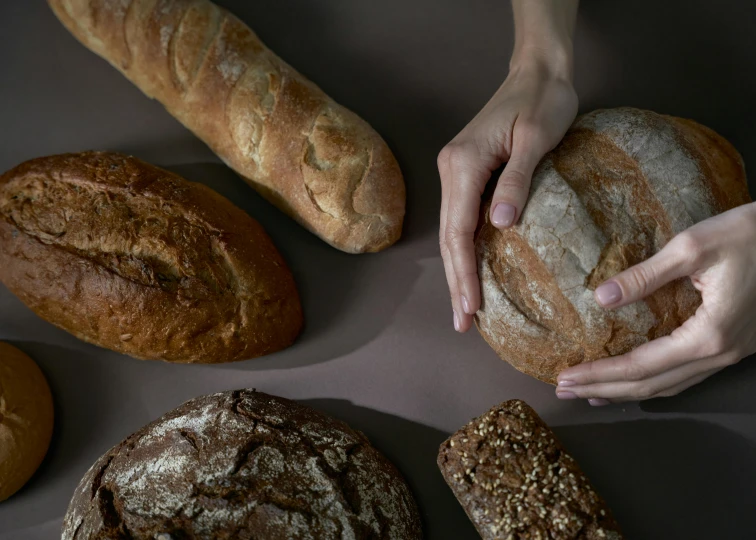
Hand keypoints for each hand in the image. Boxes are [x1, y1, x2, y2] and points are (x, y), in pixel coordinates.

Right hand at [438, 64, 577, 331]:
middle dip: (456, 281)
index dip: (464, 271)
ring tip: (464, 308)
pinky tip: (471, 270)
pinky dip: (465, 249)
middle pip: (448, 236)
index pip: (458, 229)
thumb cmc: (543, 100)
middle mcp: (452, 169)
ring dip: (457, 270)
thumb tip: (499, 224)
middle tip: (463, 323)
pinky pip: (461, 218)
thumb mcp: (537, 138)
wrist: (537, 70)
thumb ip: (517, 180)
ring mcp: (457, 171)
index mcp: (463, 163)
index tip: (471, 307)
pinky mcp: (468, 172)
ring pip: (451, 231)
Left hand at [556, 202, 755, 404]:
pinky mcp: (734, 344)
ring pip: (670, 385)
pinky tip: (637, 377)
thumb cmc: (752, 235)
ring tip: (591, 392)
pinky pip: (686, 374)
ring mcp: (730, 353)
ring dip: (627, 390)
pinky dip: (654, 380)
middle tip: (564, 390)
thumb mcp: (692, 247)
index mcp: (707, 336)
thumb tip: (601, 298)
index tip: (566, 377)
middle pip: (652, 385)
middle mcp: (719, 354)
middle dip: (604, 389)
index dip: (599, 374)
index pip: (639, 366)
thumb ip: (644, 276)